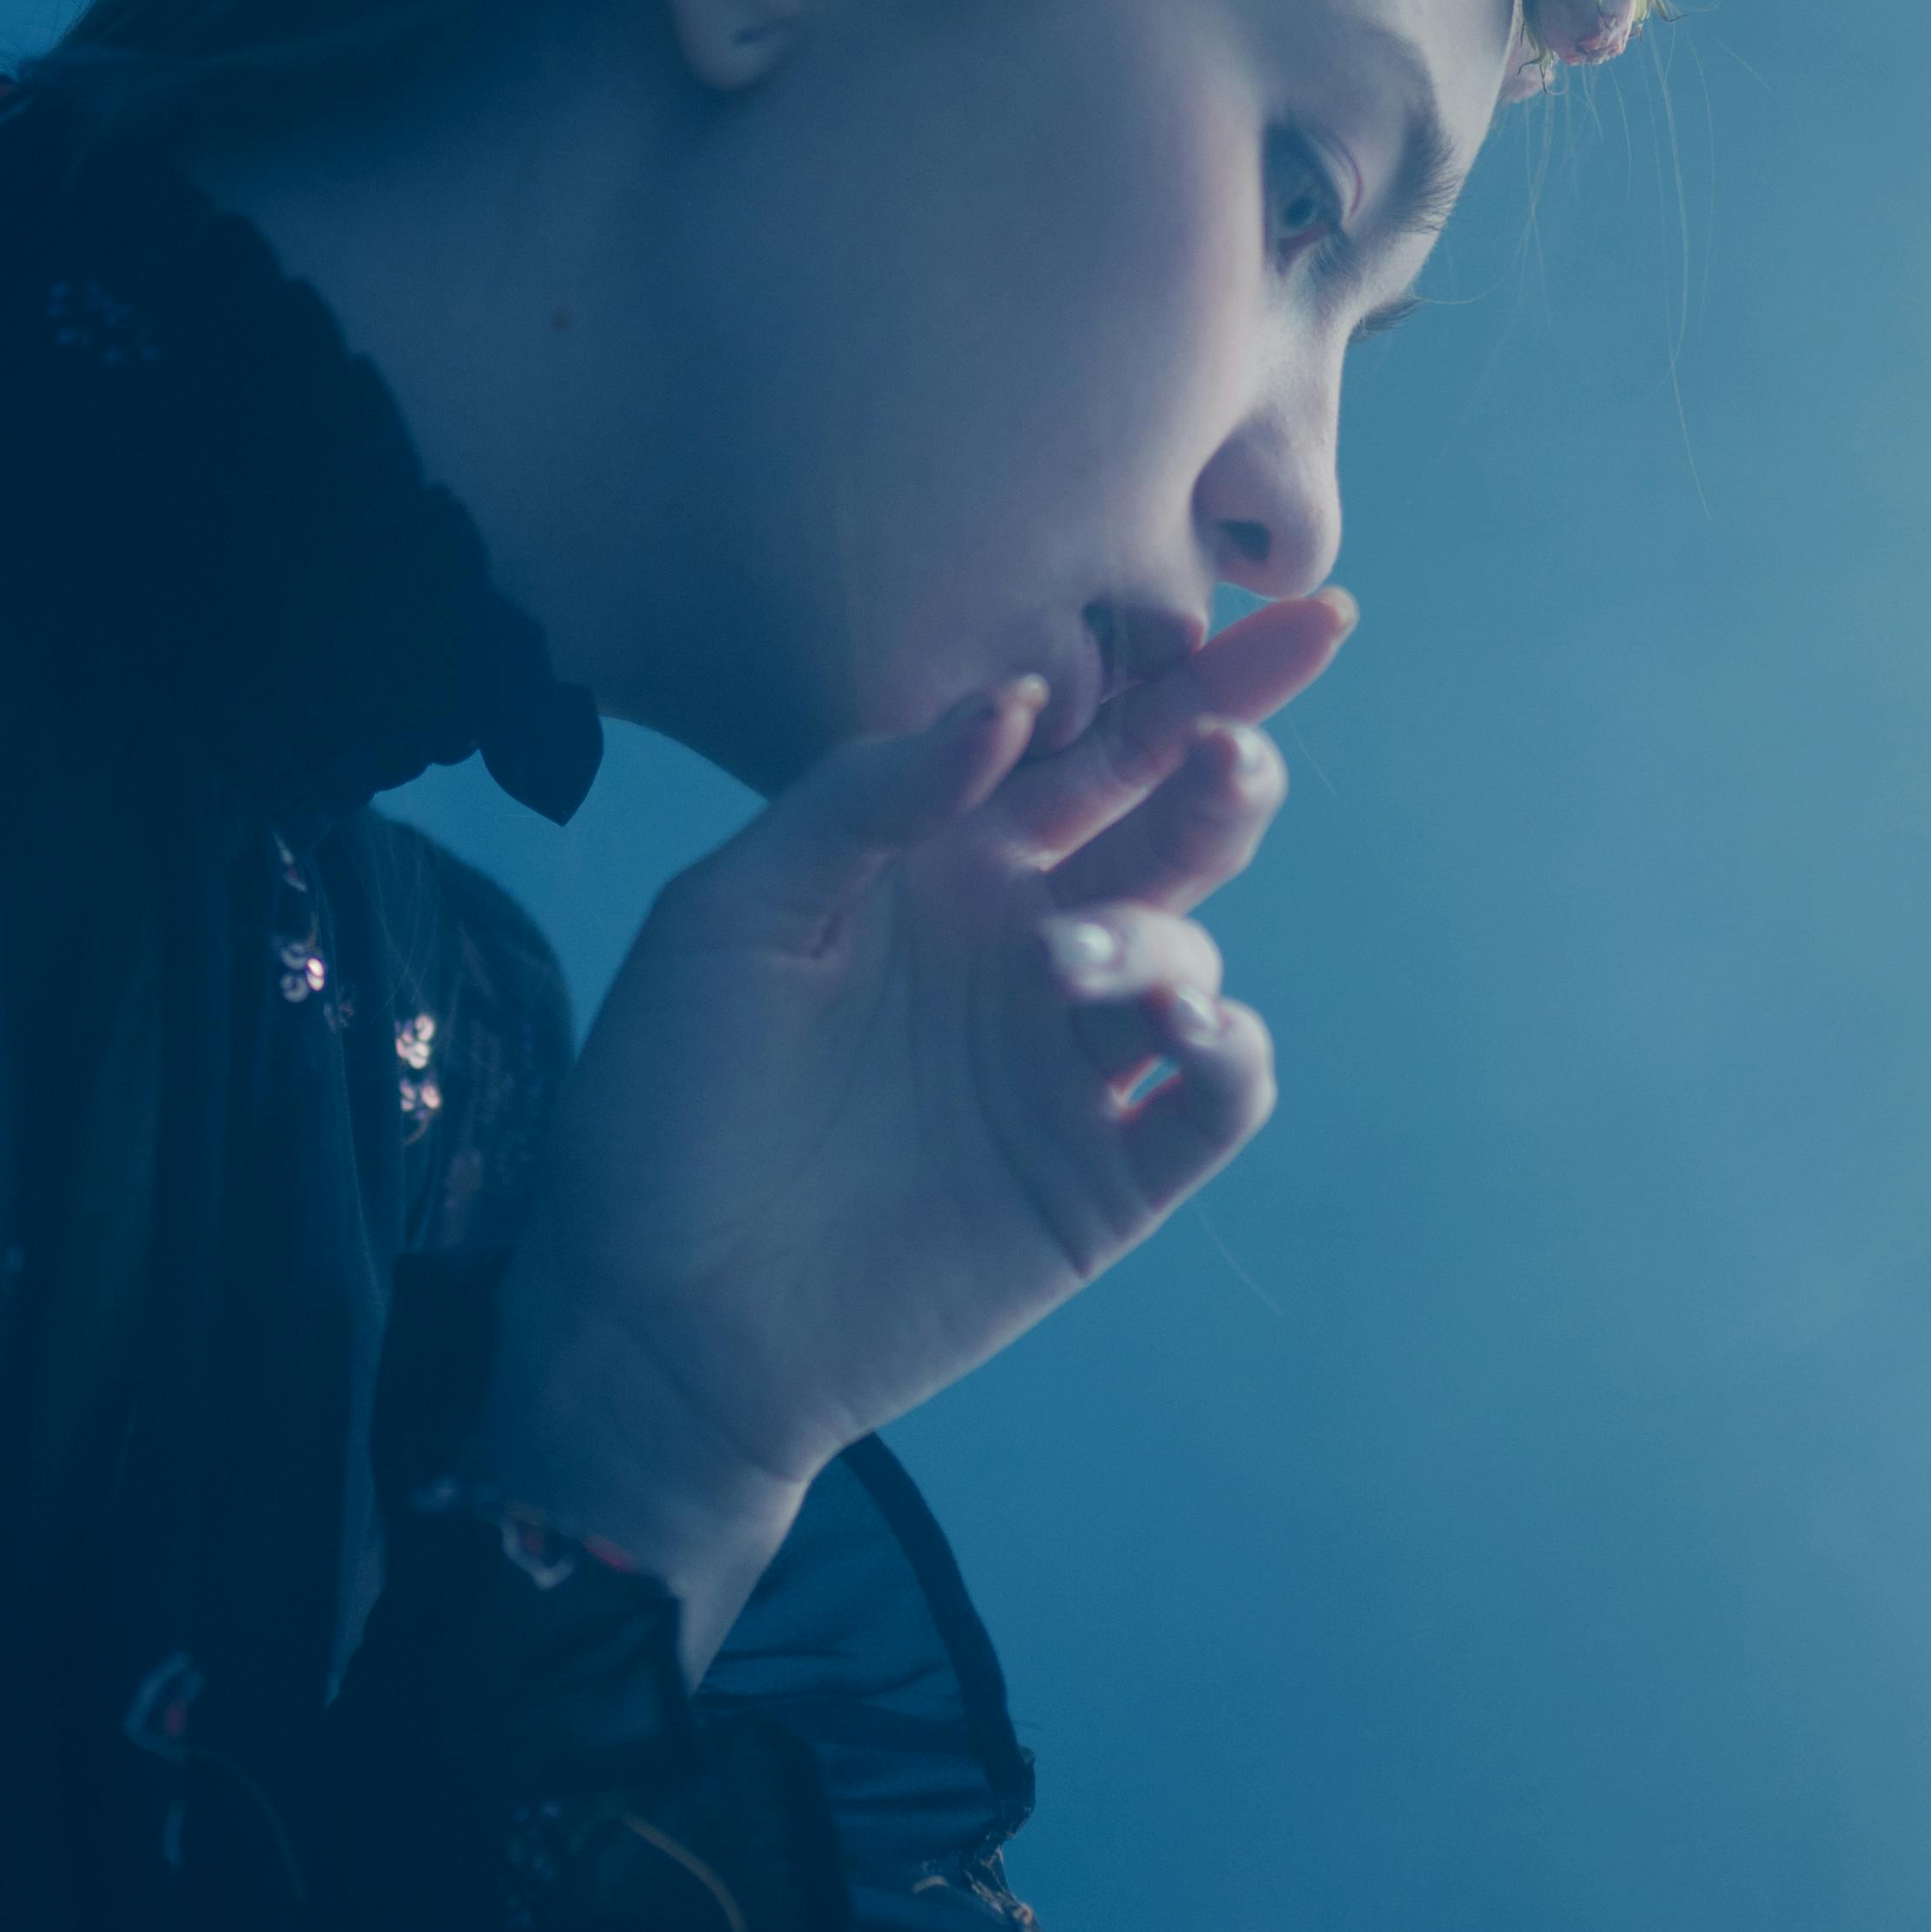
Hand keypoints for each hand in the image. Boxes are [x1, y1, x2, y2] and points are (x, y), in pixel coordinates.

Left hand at [478, 593, 1347, 1656]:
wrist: (652, 1321)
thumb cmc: (665, 1107)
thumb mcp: (727, 915)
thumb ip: (862, 797)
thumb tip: (1016, 702)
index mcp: (941, 866)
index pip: (1091, 748)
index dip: (1192, 679)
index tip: (1278, 610)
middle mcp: (1023, 949)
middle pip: (1173, 829)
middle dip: (1230, 764)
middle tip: (1231, 746)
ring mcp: (1066, 1065)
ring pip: (1189, 951)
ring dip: (1158, 934)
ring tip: (1065, 963)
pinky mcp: (1099, 1179)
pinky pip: (1216, 1095)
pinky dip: (1228, 1048)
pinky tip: (1179, 1025)